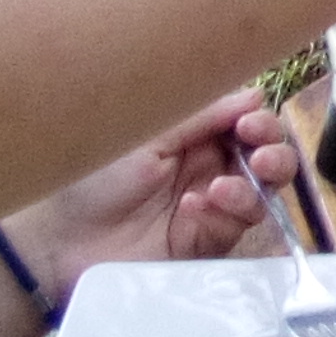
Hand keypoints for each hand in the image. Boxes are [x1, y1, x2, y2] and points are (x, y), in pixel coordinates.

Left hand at [14, 90, 296, 303]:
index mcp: (194, 135)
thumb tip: (256, 94)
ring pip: (266, 190)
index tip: (249, 123)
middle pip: (267, 153)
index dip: (259, 119)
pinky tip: (196, 206)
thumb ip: (202, 116)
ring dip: (261, 180)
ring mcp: (213, 205)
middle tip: (257, 153)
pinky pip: (241, 222)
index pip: (246, 120)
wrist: (62, 242)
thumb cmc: (94, 180)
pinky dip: (229, 210)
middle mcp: (210, 166)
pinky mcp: (209, 240)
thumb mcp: (147, 137)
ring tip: (231, 182)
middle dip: (273, 149)